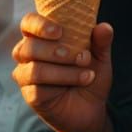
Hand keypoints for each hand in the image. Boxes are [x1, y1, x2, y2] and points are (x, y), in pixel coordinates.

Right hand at [11, 15, 114, 131]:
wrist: (93, 108)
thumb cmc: (90, 75)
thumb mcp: (100, 58)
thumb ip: (101, 42)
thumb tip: (104, 26)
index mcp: (42, 39)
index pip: (28, 24)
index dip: (38, 25)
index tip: (59, 31)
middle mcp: (29, 56)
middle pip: (27, 47)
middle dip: (56, 51)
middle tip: (83, 57)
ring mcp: (27, 77)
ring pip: (34, 69)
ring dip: (64, 71)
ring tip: (88, 74)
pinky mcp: (31, 96)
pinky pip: (37, 89)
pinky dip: (62, 84)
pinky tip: (81, 82)